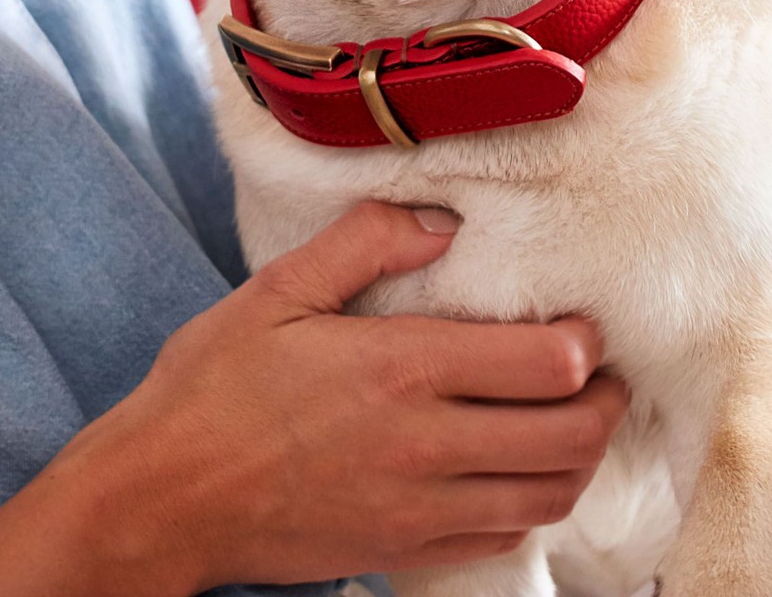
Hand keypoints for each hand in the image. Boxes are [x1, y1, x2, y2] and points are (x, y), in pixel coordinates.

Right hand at [0, 201, 627, 596]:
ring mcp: (420, 506)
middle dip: (605, 402)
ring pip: (547, 494)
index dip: (585, 343)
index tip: (582, 322)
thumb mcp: (276, 291)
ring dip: (580, 457)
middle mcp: (426, 443)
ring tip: (577, 421)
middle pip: (567, 435)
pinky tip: (521, 475)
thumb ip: (362, 244)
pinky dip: (534, 506)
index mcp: (399, 368)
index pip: (544, 365)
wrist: (166, 495)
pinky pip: (503, 537)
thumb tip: (440, 222)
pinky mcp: (406, 549)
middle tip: (603, 374)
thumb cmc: (211, 385)